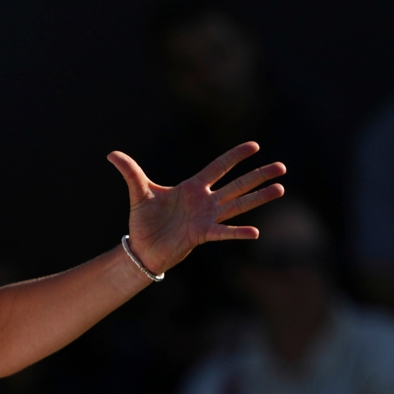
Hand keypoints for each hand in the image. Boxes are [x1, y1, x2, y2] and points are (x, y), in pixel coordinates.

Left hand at [108, 141, 284, 274]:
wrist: (141, 248)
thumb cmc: (144, 221)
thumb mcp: (138, 192)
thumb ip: (130, 172)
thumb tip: (111, 153)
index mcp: (193, 187)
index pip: (218, 167)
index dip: (235, 156)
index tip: (254, 145)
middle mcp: (205, 201)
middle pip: (237, 184)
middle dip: (258, 176)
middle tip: (282, 167)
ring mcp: (206, 218)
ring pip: (238, 205)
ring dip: (258, 197)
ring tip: (280, 189)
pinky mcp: (201, 235)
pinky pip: (223, 232)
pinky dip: (237, 232)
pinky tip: (256, 232)